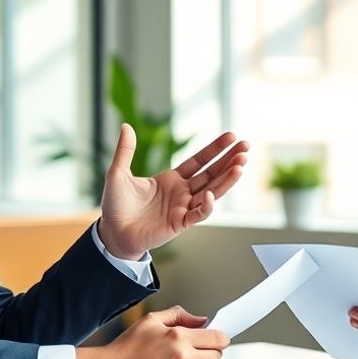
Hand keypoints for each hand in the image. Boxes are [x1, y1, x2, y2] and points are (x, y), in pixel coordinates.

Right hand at [73, 305, 229, 358]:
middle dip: (211, 351)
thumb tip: (201, 320)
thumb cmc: (127, 347)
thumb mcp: (152, 320)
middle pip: (217, 357)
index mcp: (178, 337)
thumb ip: (180, 315)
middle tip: (200, 347)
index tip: (218, 337)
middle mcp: (182, 358)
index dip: (221, 337)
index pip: (217, 339)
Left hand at [98, 125, 248, 258]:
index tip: (231, 136)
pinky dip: (205, 206)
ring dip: (227, 180)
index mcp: (172, 179)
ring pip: (211, 192)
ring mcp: (182, 208)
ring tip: (241, 164)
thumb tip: (126, 126)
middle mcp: (182, 193)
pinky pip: (197, 214)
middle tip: (246, 147)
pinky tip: (210, 194)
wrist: (111, 232)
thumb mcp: (118, 173)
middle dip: (229, 161)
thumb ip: (125, 150)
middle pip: (212, 174)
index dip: (215, 149)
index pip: (200, 161)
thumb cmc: (116, 206)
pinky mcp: (179, 223)